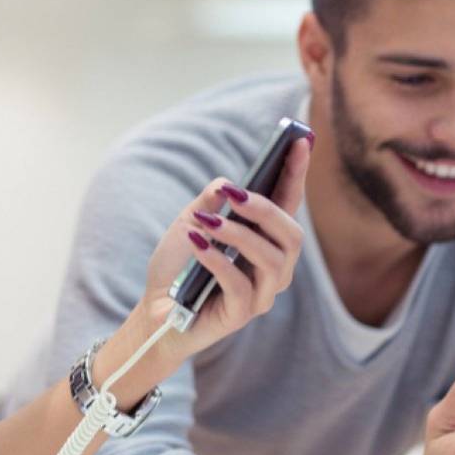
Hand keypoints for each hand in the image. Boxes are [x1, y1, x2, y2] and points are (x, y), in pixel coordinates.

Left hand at [136, 134, 311, 361]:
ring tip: (206, 224)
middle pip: (292, 235)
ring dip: (238, 235)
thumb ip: (208, 203)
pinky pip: (241, 285)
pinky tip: (197, 245)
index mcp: (264, 241)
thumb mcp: (188, 224)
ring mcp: (261, 293)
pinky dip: (218, 261)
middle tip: (234, 194)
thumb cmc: (177, 268)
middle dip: (265, 210)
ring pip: (272, 259)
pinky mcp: (242, 314)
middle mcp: (272, 268)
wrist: (154, 311)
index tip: (300, 140)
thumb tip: (226, 183)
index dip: (296, 173)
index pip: (288, 203)